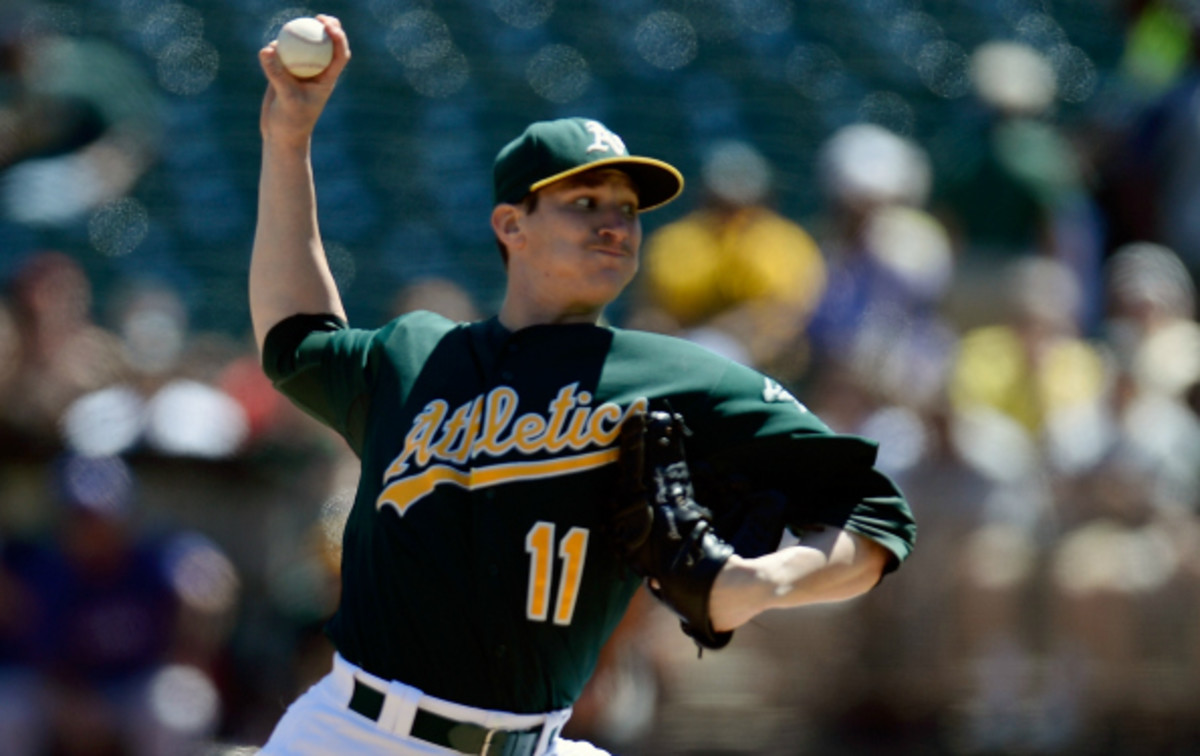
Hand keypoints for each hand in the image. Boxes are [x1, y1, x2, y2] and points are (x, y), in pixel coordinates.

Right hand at [258, 14, 350, 147]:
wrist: (280, 135)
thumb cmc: (291, 122)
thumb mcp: (286, 98)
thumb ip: (277, 74)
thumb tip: (267, 49)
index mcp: (327, 79)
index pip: (339, 54)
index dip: (339, 37)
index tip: (327, 25)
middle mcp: (316, 72)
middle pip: (326, 45)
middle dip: (326, 27)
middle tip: (316, 16)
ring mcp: (300, 71)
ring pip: (302, 46)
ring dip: (296, 36)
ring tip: (285, 34)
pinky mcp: (284, 72)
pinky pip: (281, 54)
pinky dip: (275, 50)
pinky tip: (268, 50)